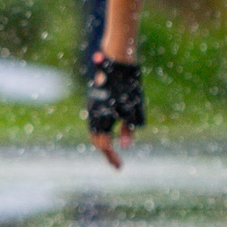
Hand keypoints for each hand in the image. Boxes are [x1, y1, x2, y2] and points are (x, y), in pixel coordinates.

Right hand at [85, 54, 144, 169]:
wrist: (116, 59)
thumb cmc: (127, 84)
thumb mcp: (133, 110)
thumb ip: (129, 128)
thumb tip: (126, 146)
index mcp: (101, 119)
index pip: (103, 145)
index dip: (111, 157)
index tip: (119, 167)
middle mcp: (94, 114)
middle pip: (96, 139)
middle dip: (106, 152)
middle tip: (117, 163)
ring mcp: (93, 106)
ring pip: (94, 130)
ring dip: (102, 141)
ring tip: (111, 151)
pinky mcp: (96, 99)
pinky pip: (95, 121)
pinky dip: (101, 130)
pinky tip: (108, 132)